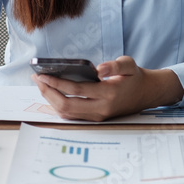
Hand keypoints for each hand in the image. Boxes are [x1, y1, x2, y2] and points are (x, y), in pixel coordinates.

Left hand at [32, 56, 183, 120]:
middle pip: (66, 105)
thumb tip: (99, 69)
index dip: (56, 83)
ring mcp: (97, 116)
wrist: (146, 94)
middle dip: (48, 93)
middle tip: (36, 79)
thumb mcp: (129, 64)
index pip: (76, 90)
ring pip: (67, 114)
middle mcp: (101, 109)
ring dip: (51, 100)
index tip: (42, 75)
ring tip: (41, 85)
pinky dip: (59, 106)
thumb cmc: (134, 77)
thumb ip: (115, 65)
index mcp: (108, 94)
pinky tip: (52, 95)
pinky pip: (72, 116)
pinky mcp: (96, 119)